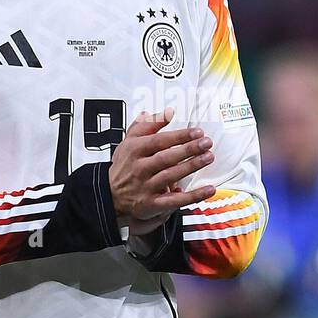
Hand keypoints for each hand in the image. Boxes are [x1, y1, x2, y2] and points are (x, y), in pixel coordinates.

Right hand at [110, 108, 215, 227]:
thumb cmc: (123, 166)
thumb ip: (148, 124)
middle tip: (206, 143)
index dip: (179, 136)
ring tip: (208, 157)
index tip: (197, 132)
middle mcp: (140, 168)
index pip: (159, 141)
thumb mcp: (129, 140)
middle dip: (188, 149)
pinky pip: (175, 200)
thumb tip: (167, 113)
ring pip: (171, 175)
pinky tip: (208, 189)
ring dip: (191, 166)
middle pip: (166, 157)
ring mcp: (146, 187)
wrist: (109, 194)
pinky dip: (193, 196)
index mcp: (135, 151)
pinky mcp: (152, 204)